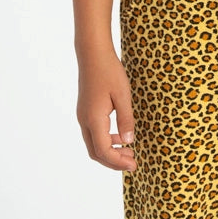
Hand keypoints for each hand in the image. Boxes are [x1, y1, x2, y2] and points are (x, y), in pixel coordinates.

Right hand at [76, 48, 136, 171]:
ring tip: (129, 151)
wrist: (93, 54)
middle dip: (113, 161)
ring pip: (94, 144)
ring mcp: (83, 116)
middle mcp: (85, 120)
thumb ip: (126, 120)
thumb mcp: (123, 96)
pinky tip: (121, 137)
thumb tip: (128, 142)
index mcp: (93, 119)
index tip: (134, 165)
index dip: (118, 162)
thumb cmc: (109, 71)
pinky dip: (107, 141)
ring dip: (110, 151)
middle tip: (133, 163)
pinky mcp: (86, 111)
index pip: (103, 151)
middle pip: (96, 152)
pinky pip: (94, 133)